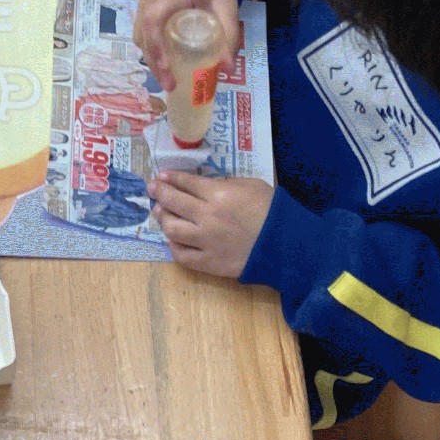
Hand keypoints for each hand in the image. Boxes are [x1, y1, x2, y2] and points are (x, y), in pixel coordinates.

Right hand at [134, 0, 240, 90]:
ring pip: (139, 35)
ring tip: (167, 79)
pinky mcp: (143, 8)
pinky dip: (150, 50)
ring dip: (150, 59)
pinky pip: (141, 32)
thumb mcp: (227, 7)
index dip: (156, 46)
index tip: (168, 69)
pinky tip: (163, 64)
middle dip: (154, 63)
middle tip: (169, 85)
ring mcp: (143, 2)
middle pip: (143, 33)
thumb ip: (229, 36)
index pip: (153, 21)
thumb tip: (227, 69)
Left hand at [148, 172, 272, 277]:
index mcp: (218, 195)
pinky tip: (174, 238)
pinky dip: (174, 245)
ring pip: (171, 228)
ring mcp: (205, 242)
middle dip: (159, 192)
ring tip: (161, 213)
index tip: (162, 176)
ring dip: (163, 218)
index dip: (171, 178)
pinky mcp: (209, 263)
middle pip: (173, 202)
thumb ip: (224, 183)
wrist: (286, 245)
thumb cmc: (271, 211)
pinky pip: (182, 255)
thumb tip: (203, 185)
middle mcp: (206, 217)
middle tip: (153, 189)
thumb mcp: (250, 185)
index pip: (185, 183)